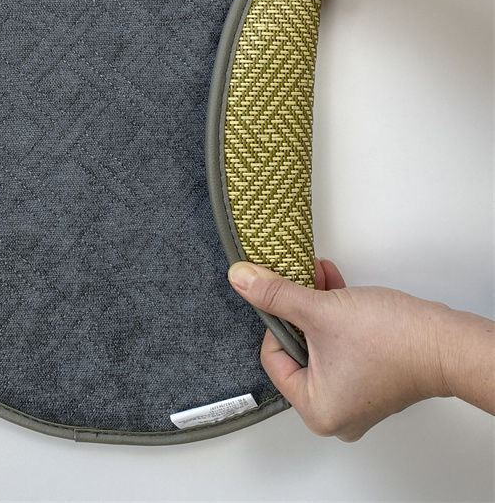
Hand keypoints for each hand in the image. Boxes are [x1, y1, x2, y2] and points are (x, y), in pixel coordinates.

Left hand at [228, 258, 494, 440]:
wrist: (447, 341)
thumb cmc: (393, 340)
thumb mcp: (320, 310)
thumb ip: (275, 295)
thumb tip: (242, 280)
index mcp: (315, 409)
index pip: (273, 355)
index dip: (279, 320)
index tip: (286, 295)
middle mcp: (335, 412)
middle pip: (296, 348)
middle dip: (300, 307)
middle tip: (302, 279)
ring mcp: (356, 397)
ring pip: (319, 342)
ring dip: (317, 304)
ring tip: (322, 277)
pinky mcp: (372, 379)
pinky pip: (340, 345)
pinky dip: (336, 316)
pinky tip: (336, 286)